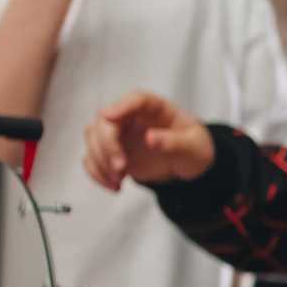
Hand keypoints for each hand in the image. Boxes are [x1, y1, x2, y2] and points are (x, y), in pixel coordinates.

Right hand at [83, 90, 215, 188]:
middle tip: (121, 170)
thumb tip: (151, 139)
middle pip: (105, 120)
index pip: (135, 100)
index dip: (121, 106)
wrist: (188, 164)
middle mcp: (132, 116)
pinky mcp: (112, 151)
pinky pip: (92, 157)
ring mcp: (119, 133)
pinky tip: (114, 186)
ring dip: (100, 161)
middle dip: (107, 145)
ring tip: (119, 182)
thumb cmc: (194, 147)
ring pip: (93, 138)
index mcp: (155, 108)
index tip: (109, 116)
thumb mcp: (193, 146)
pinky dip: (97, 173)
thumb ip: (174, 142)